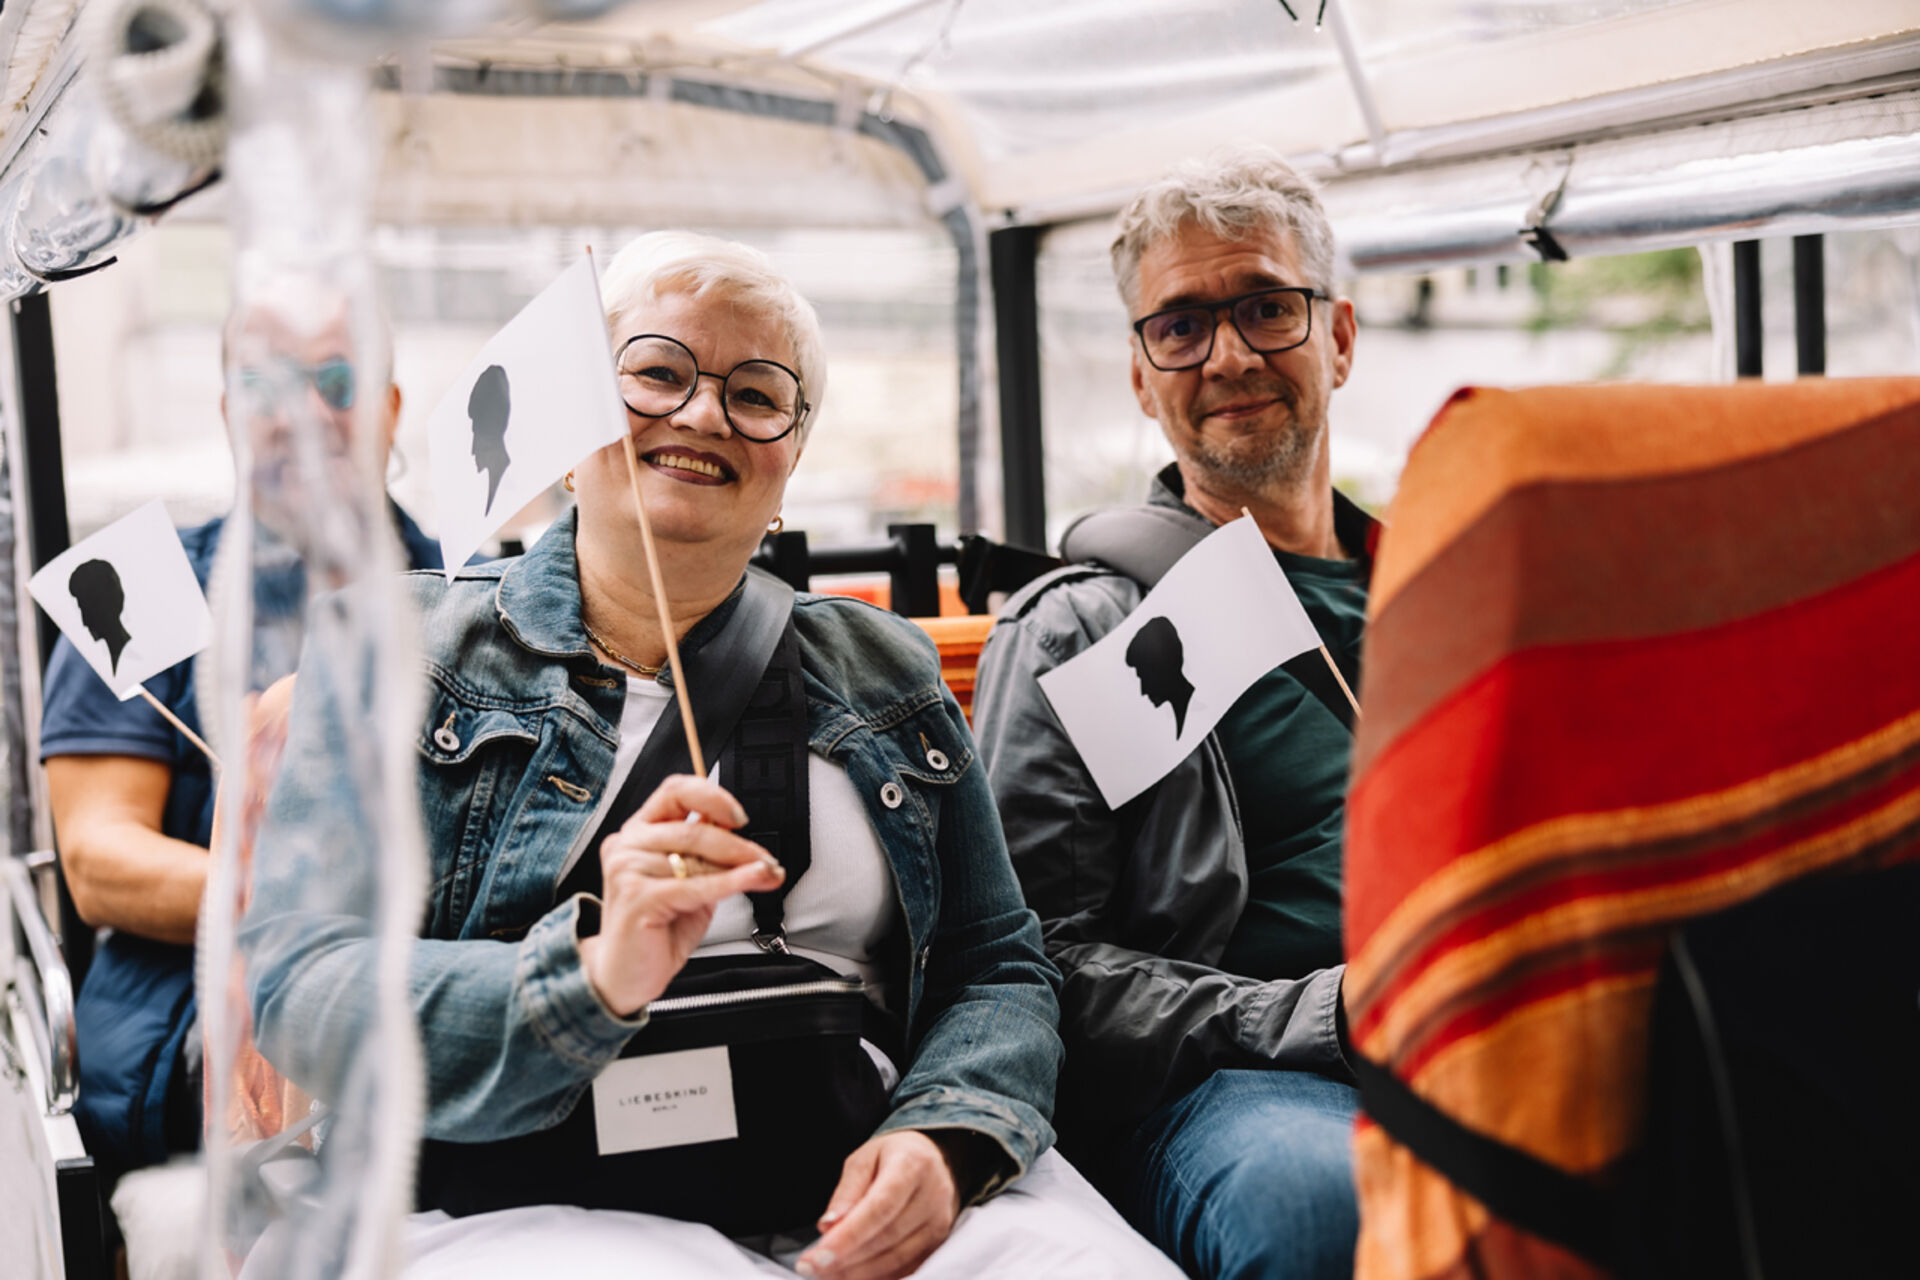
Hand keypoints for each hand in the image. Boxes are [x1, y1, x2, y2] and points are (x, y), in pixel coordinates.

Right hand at [578, 774, 783, 1015]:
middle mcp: (627, 844)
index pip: (675, 791)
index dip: (712, 797)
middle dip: (741, 846)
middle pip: (694, 829)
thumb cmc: (657, 928)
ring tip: (765, 874)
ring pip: (697, 856)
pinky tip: (751, 879)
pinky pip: (695, 885)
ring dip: (740, 867)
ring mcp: (627, 869)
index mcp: (638, 831)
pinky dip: (730, 882)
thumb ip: (707, 855)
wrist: (626, 974)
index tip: (740, 817)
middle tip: (768, 860)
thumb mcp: (690, 881)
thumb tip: (740, 833)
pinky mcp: (637, 897)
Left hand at [796, 1131, 961, 1279]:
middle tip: (812, 1267)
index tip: (819, 1256)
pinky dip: (877, 1277)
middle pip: (887, 1237)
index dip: (848, 1236)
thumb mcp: (864, 1158)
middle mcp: (934, 1195)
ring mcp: (940, 1223)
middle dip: (846, 1258)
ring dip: (858, 1273)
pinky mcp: (939, 1244)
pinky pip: (907, 1268)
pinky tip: (852, 1275)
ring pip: (897, 1259)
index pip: (880, 1207)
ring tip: (827, 1274)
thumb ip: (846, 1192)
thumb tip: (828, 1227)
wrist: (934, 1160)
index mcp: (912, 1164)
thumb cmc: (894, 1156)